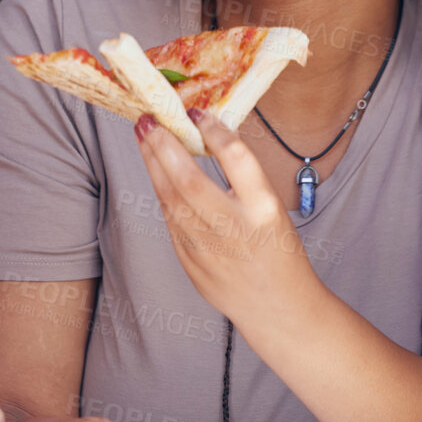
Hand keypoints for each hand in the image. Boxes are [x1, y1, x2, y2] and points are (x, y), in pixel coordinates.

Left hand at [133, 108, 321, 322]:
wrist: (278, 309)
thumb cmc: (278, 251)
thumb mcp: (273, 208)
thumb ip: (243, 178)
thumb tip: (205, 134)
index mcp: (265, 210)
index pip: (237, 159)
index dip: (214, 132)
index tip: (197, 113)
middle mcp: (235, 229)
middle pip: (189, 179)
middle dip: (163, 144)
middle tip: (148, 119)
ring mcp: (209, 250)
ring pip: (170, 199)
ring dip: (152, 163)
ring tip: (143, 137)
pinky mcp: (190, 264)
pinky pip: (170, 220)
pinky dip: (161, 191)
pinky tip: (155, 171)